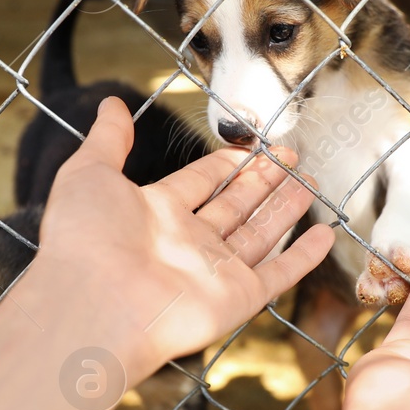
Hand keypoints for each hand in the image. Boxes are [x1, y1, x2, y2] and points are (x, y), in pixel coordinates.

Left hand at [30, 98, 333, 376]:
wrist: (94, 305)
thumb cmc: (84, 241)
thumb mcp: (89, 174)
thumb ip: (108, 141)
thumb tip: (111, 105)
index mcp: (156, 213)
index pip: (200, 181)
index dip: (226, 163)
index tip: (251, 146)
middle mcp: (188, 242)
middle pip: (235, 204)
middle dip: (264, 180)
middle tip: (292, 157)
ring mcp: (215, 271)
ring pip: (260, 233)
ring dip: (286, 208)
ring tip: (311, 182)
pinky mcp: (237, 298)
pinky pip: (278, 274)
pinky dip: (303, 257)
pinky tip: (325, 234)